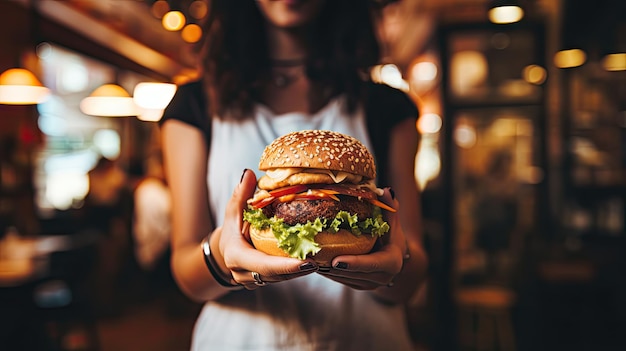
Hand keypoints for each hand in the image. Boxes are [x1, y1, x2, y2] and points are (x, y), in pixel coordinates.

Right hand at [217, 169, 318, 289]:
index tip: (307, 262)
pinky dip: (295, 271)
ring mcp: (253, 282)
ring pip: (280, 279)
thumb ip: (241, 194)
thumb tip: (249, 173)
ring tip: (320, 260)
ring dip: (299, 272)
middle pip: (276, 275)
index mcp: (236, 256)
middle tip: (319, 261)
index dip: (286, 266)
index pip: (264, 265)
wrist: (224, 250)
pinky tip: (312, 262)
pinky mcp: (263, 282)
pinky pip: (281, 278)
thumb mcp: (233, 210)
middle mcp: (244, 274)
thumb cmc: (231, 228)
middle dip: (298, 270)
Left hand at [317, 188, 406, 289]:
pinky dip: (326, 271)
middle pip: (353, 273)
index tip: (336, 260)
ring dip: (326, 270)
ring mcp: (369, 285)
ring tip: (308, 258)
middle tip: (312, 256)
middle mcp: (382, 278)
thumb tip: (386, 191)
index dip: (354, 263)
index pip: (372, 264)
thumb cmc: (391, 235)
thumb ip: (389, 208)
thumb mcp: (393, 222)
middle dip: (332, 267)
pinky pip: (339, 280)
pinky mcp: (357, 286)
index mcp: (392, 262)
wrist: (394, 257)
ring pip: (343, 278)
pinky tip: (313, 260)